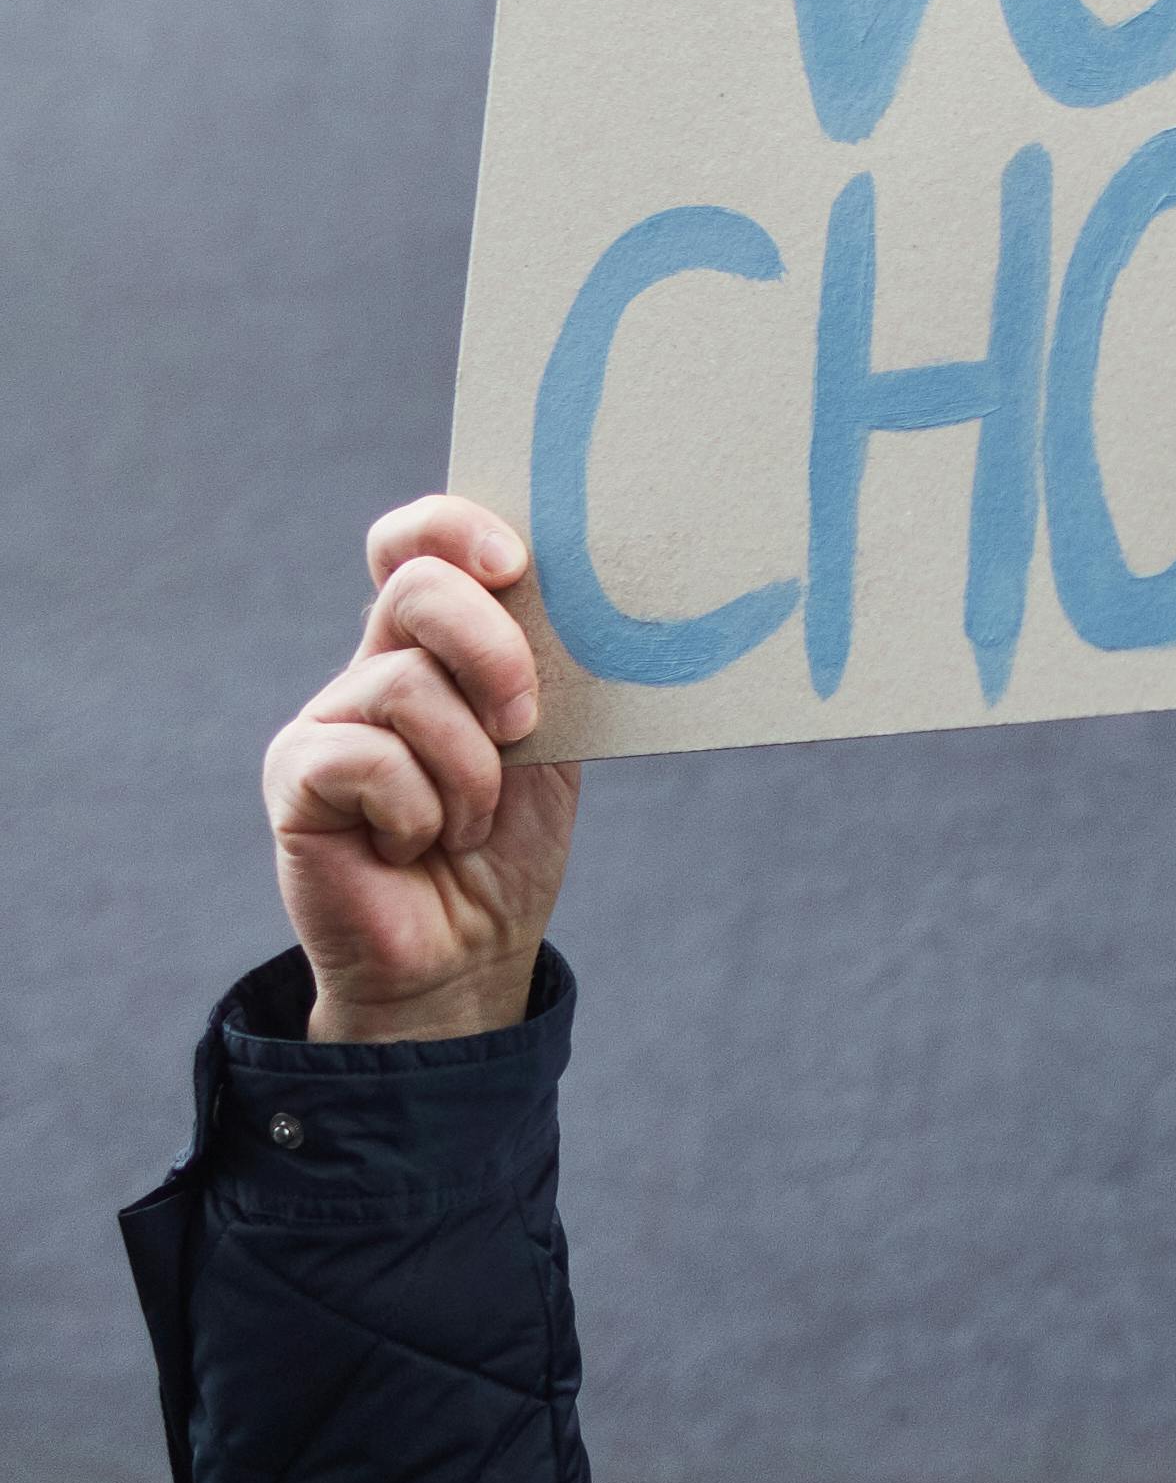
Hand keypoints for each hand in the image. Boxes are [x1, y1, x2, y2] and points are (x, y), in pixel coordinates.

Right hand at [261, 498, 578, 1043]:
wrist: (467, 956)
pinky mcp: (295, 776)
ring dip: (470, 772)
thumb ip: (544, 669)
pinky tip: (410, 847)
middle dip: (492, 649)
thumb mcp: (548, 744)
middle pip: (415, 587)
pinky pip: (366, 759)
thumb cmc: (508, 846)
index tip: (513, 563)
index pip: (415, 543)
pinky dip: (418, 812)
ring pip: (408, 687)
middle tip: (522, 725)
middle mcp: (373, 668)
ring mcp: (327, 720)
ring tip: (466, 825)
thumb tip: (572, 593)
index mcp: (435, 647)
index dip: (454, 527)